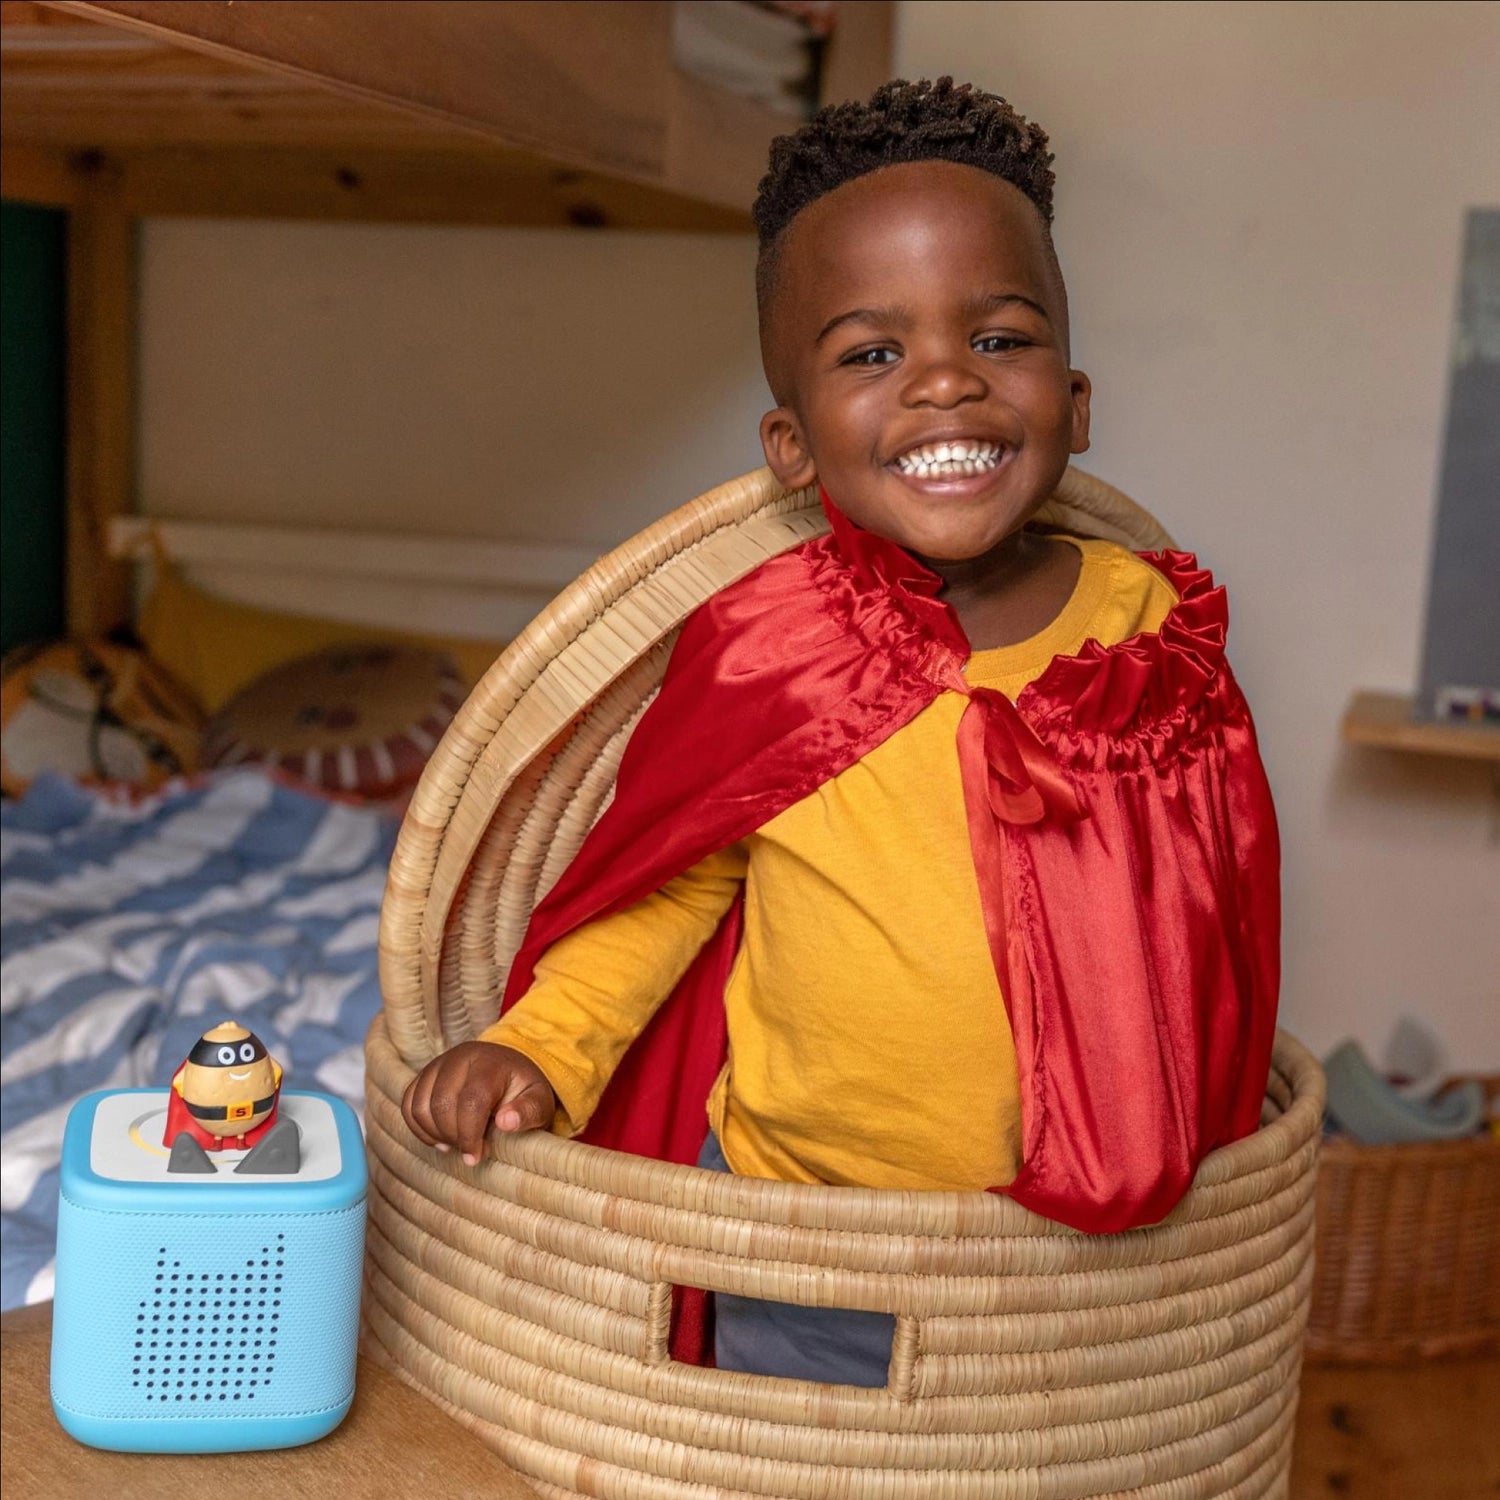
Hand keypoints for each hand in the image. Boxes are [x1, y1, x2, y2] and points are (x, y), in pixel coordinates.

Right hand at [400, 1042, 556, 1164]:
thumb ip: (528, 1112)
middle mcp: (459, 1057)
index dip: (470, 1135)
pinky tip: (439, 1138)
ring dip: (435, 1133)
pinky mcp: (424, 1076)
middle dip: (453, 1136)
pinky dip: (419, 1128)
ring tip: (456, 1143)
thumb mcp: (539, 1101)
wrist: (509, 1068)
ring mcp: (438, 1064)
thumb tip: (506, 1122)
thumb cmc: (524, 1091)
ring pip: (419, 1106)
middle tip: (469, 1150)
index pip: (471, 1101)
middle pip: (442, 1104)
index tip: (475, 1156)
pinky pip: (408, 1104)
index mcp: (490, 1063)